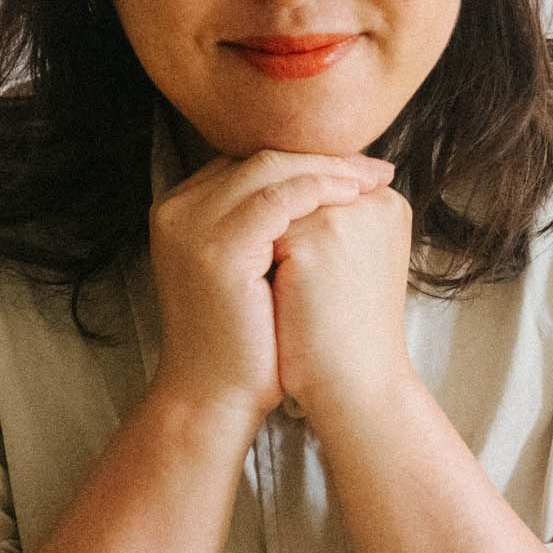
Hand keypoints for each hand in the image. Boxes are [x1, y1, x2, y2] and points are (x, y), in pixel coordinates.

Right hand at [143, 151, 393, 429]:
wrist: (216, 396)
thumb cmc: (245, 339)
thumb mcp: (251, 267)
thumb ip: (267, 224)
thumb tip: (328, 185)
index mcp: (183, 209)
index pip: (252, 163)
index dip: (308, 158)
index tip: (357, 167)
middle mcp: (177, 209)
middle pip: (260, 158)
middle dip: (324, 157)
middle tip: (375, 167)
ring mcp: (191, 227)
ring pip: (269, 170)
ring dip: (329, 170)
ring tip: (373, 180)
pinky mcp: (215, 250)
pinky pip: (275, 201)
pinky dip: (318, 192)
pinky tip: (352, 198)